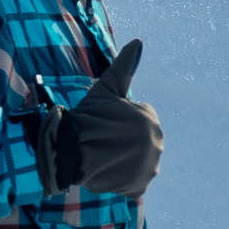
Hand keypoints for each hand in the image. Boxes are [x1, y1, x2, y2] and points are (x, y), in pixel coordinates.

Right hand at [48, 39, 162, 197]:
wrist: (71, 150)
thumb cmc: (87, 116)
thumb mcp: (106, 88)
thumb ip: (125, 65)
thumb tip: (139, 41)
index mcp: (151, 119)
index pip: (138, 121)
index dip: (118, 123)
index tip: (103, 125)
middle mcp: (157, 143)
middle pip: (139, 144)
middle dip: (123, 143)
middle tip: (101, 142)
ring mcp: (150, 167)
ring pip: (136, 163)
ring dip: (122, 161)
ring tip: (101, 157)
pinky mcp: (139, 186)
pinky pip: (133, 183)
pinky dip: (120, 180)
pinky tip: (105, 172)